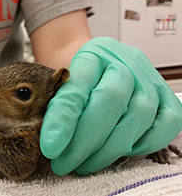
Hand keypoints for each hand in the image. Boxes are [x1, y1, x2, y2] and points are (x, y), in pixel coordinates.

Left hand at [40, 37, 181, 175]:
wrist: (99, 67)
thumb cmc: (79, 78)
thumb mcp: (59, 83)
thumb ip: (57, 105)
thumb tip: (52, 140)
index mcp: (93, 53)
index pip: (77, 86)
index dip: (63, 120)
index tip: (51, 147)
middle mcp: (126, 61)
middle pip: (111, 100)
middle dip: (85, 140)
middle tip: (64, 162)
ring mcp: (150, 79)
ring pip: (138, 116)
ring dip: (109, 149)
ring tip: (85, 164)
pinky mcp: (167, 98)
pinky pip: (166, 125)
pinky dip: (143, 145)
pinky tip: (118, 153)